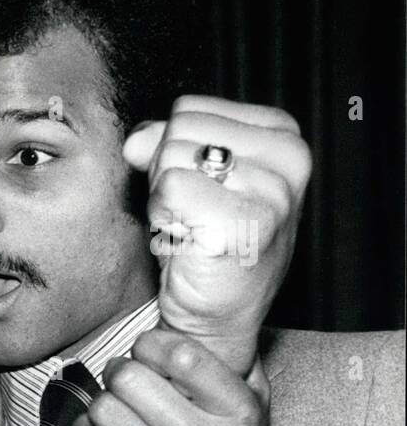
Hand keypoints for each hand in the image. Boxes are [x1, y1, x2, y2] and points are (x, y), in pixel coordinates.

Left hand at [71, 330, 300, 425]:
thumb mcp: (256, 413)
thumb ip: (234, 364)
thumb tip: (201, 316)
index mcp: (239, 414)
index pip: (180, 354)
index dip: (150, 344)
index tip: (145, 350)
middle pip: (130, 377)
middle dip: (119, 374)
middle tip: (123, 381)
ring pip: (103, 409)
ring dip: (101, 405)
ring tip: (115, 413)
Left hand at [124, 96, 311, 374]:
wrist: (213, 317)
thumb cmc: (203, 244)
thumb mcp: (191, 177)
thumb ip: (164, 144)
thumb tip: (137, 140)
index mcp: (283, 137)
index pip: (190, 109)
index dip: (174, 150)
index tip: (197, 189)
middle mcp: (289, 159)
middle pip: (179, 129)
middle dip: (166, 172)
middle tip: (189, 214)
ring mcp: (272, 193)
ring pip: (171, 157)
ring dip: (163, 199)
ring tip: (190, 228)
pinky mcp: (244, 223)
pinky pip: (170, 189)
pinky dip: (163, 218)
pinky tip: (185, 242)